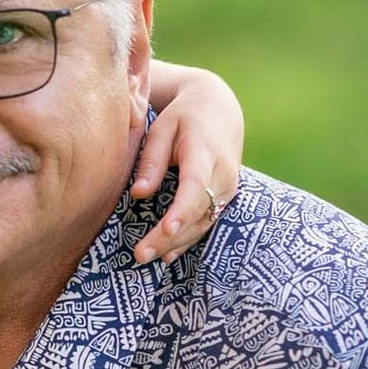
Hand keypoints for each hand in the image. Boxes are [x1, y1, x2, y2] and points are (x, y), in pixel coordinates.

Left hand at [131, 66, 243, 264]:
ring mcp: (229, 188)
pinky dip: (187, 239)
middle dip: (169, 236)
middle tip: (139, 255)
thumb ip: (151, 161)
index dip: (182, 210)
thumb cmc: (183, 117)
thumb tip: (139, 194)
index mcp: (205, 153)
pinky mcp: (226, 197)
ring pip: (203, 222)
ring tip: (145, 257)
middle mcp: (223, 174)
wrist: (219, 110)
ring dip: (176, 244)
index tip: (166, 229)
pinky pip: (207, 222)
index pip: (196, 186)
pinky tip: (167, 254)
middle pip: (197, 212)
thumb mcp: (162, 129)